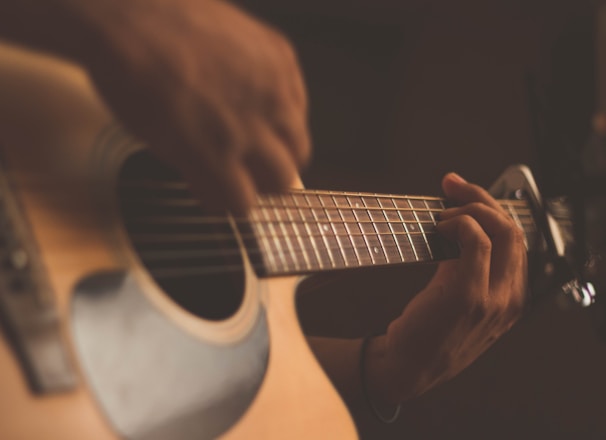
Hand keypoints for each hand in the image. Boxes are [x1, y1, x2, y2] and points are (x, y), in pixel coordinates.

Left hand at [73, 0, 309, 212]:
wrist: (135, 13)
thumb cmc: (133, 77)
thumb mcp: (156, 141)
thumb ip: (197, 172)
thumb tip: (218, 191)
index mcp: (215, 153)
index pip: (244, 203)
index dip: (233, 201)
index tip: (227, 192)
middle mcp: (252, 124)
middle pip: (284, 180)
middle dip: (265, 181)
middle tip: (250, 170)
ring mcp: (272, 89)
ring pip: (299, 145)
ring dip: (282, 150)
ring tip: (259, 136)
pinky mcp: (281, 58)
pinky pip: (299, 101)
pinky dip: (285, 111)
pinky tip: (261, 101)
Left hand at [366, 172, 526, 403]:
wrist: (407, 368)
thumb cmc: (427, 332)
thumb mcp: (460, 302)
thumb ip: (469, 269)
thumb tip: (459, 226)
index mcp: (512, 299)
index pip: (517, 241)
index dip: (492, 210)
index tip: (463, 193)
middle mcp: (510, 299)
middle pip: (514, 229)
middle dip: (483, 198)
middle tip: (453, 186)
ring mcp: (493, 298)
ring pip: (500, 230)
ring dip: (469, 209)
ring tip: (442, 214)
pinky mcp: (468, 294)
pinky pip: (476, 241)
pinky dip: (459, 223)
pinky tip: (439, 228)